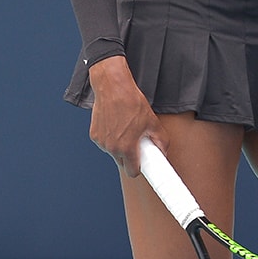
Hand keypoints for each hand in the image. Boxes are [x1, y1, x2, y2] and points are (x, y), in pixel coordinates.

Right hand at [88, 55, 168, 176]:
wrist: (112, 86)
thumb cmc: (131, 101)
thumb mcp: (151, 120)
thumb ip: (160, 139)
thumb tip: (163, 150)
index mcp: (126, 148)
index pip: (133, 172)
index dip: (140, 168)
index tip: (144, 167)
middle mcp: (112, 148)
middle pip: (123, 162)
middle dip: (130, 156)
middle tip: (137, 143)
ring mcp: (101, 142)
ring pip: (113, 152)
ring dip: (120, 146)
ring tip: (127, 128)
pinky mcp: (94, 134)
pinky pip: (105, 143)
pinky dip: (111, 137)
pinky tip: (116, 123)